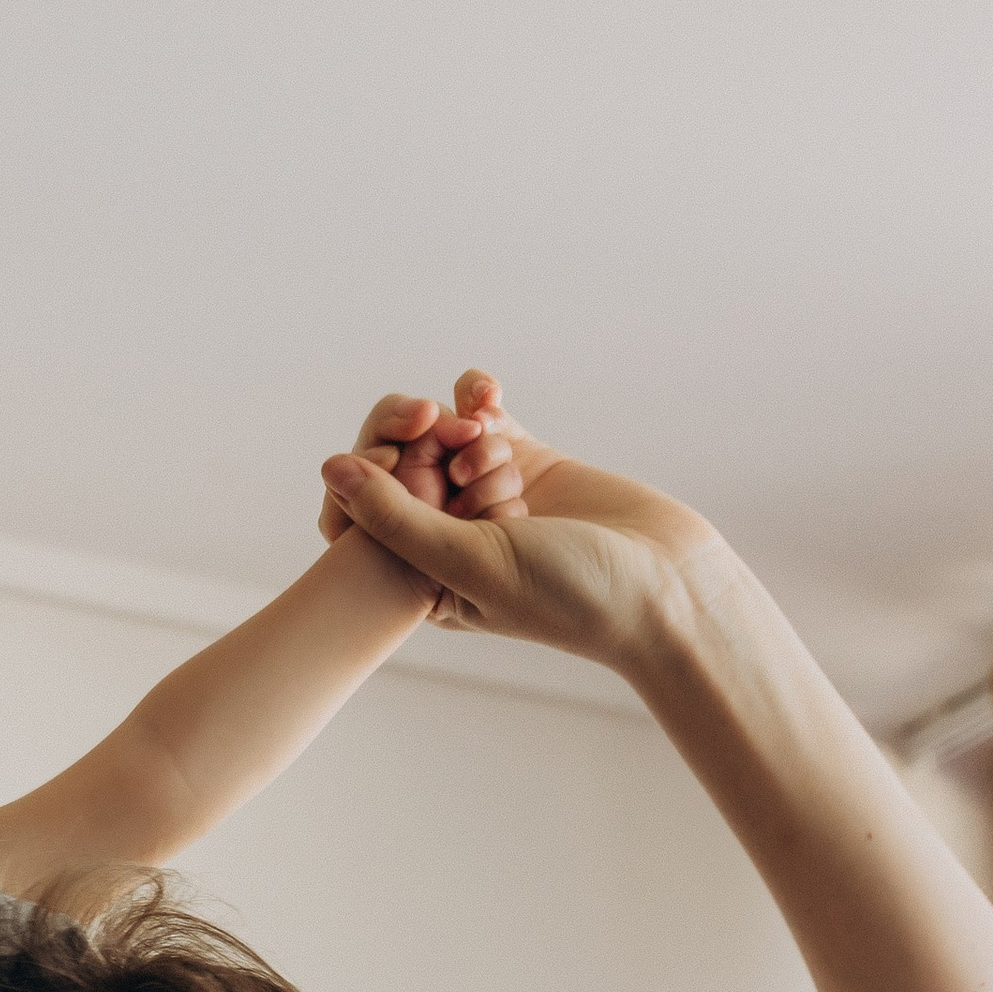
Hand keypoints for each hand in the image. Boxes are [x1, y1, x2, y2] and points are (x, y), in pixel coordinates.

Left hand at [320, 370, 721, 668]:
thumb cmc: (566, 595)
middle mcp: (447, 537)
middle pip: (394, 465)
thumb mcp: (468, 562)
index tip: (389, 456)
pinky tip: (490, 396)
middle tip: (454, 449)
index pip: (359, 515)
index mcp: (418, 581)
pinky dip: (478, 397)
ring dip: (460, 429)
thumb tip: (330, 470)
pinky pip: (478, 412)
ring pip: (437, 433)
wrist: (662, 581)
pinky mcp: (524, 459)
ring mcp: (485, 494)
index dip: (365, 474)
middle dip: (417, 444)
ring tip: (498, 458)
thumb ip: (396, 518)